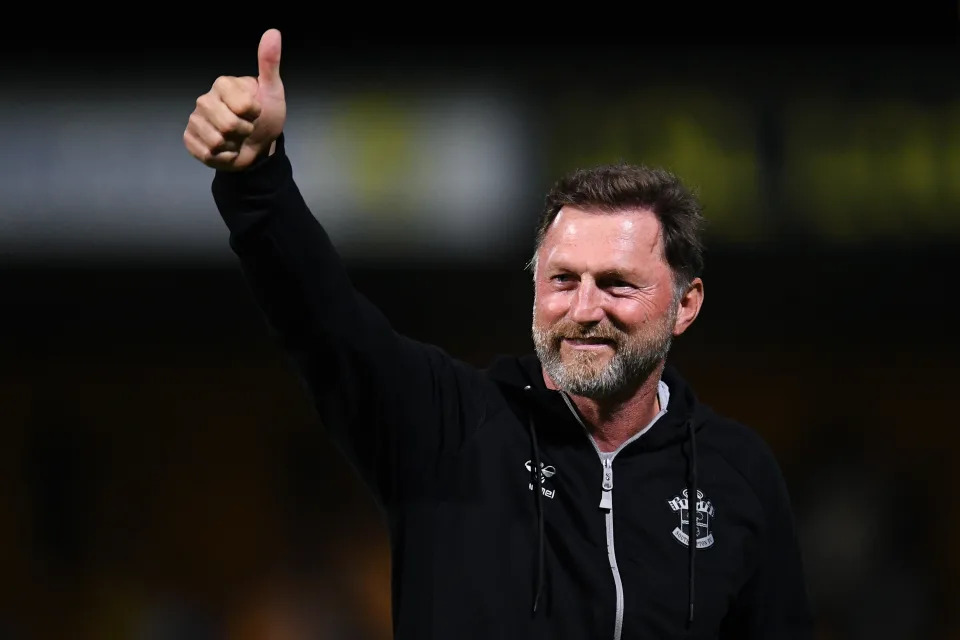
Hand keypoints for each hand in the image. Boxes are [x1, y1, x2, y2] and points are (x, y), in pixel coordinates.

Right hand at [183, 29, 285, 170]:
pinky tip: (225, 149)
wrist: (259, 146)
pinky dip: (222, 157)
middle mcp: (205, 99)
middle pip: (228, 125)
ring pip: (216, 141)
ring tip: (236, 138)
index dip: (255, 114)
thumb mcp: (273, 90)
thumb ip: (270, 63)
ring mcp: (195, 119)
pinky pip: (206, 153)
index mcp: (223, 84)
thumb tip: (273, 32)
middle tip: (246, 128)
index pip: (243, 106)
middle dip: (244, 132)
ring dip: (233, 146)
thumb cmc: (266, 116)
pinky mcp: (190, 139)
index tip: (256, 112)